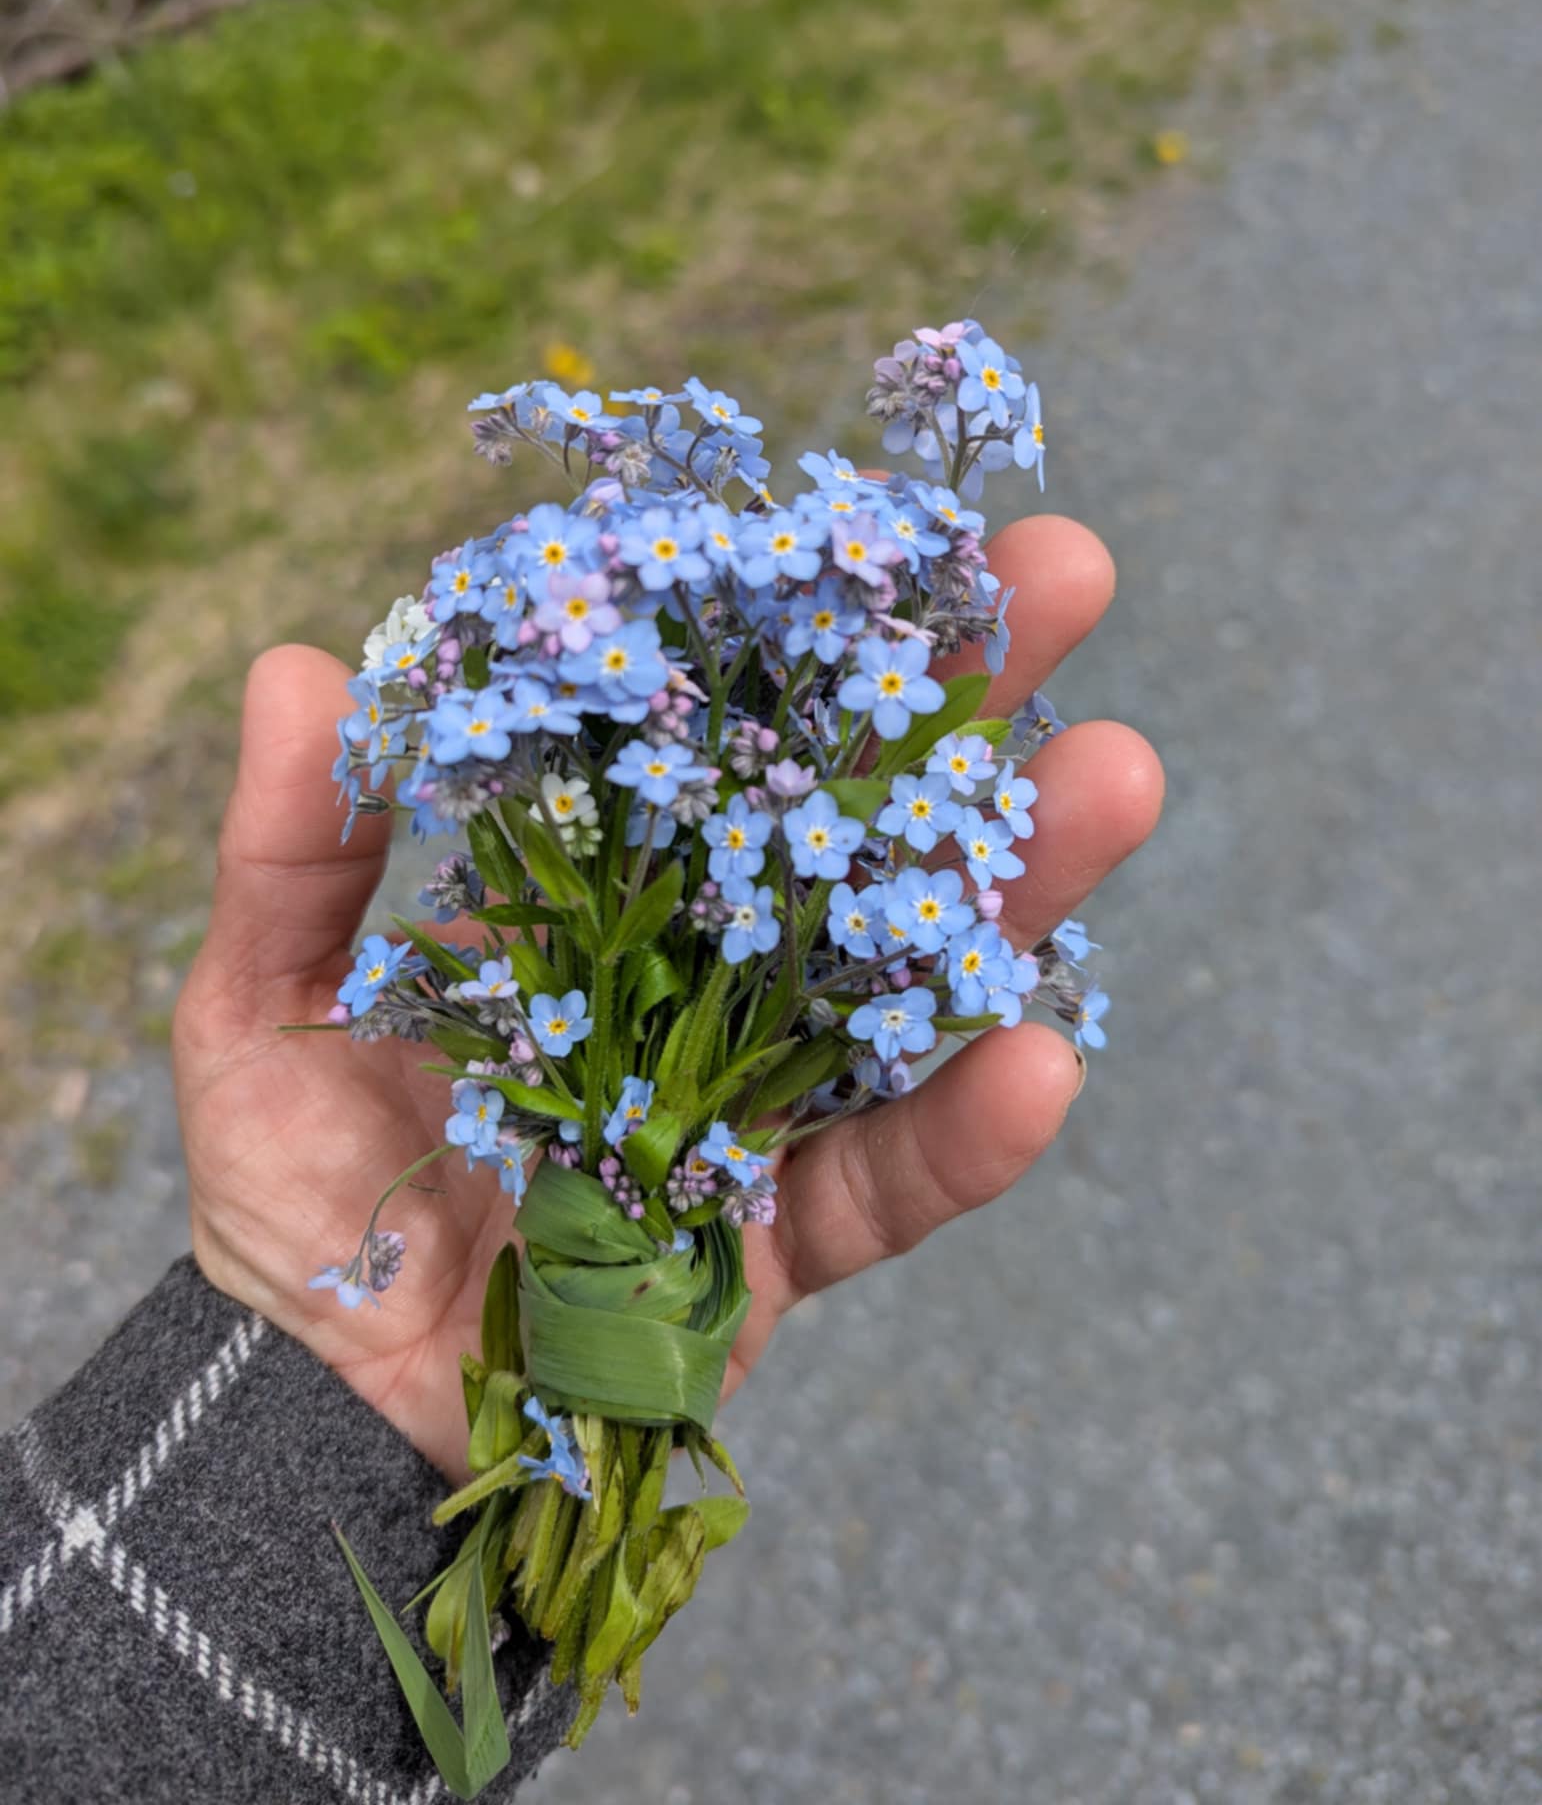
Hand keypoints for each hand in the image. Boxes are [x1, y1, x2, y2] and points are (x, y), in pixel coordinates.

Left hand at [174, 515, 1161, 1481]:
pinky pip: (883, 1184)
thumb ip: (293, 853)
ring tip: (1113, 779)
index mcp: (599, 894)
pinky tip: (1041, 1060)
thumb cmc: (294, 1194)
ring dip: (1013, 889)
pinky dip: (961, 1135)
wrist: (321, 1403)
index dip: (795, 632)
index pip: (716, 740)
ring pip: (903, 984)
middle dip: (955, 706)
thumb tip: (298, 664)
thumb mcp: (264, 1004)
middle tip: (1067, 576)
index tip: (878, 518)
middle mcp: (702, 978)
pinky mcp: (781, 1242)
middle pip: (845, 828)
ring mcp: (757, 1104)